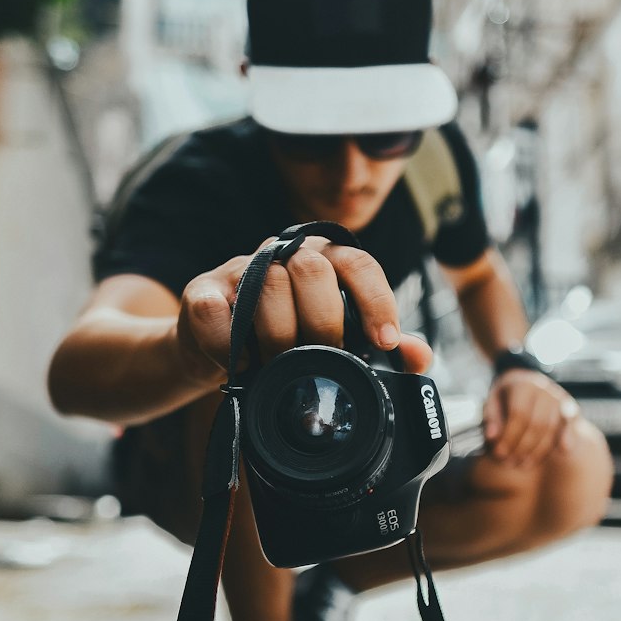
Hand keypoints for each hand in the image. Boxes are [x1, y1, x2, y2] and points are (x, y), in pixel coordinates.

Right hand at [176, 236, 433, 383]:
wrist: (217, 356)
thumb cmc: (285, 344)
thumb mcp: (334, 345)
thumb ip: (376, 346)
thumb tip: (419, 357)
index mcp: (324, 260)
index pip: (359, 264)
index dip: (376, 301)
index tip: (384, 342)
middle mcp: (283, 254)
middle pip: (313, 269)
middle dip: (323, 323)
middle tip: (320, 360)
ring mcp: (239, 269)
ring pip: (267, 285)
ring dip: (276, 336)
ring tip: (278, 366)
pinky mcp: (201, 290)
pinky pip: (215, 310)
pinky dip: (228, 345)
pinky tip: (238, 364)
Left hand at [482, 370, 579, 468]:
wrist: (527, 383)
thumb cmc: (506, 397)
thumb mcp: (493, 402)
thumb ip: (492, 419)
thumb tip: (492, 437)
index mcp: (522, 385)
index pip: (518, 414)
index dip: (509, 436)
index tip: (499, 453)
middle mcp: (543, 389)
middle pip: (536, 424)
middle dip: (523, 447)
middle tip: (510, 463)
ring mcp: (558, 398)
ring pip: (551, 428)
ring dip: (538, 450)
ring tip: (524, 465)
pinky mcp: (569, 407)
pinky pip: (569, 425)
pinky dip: (566, 437)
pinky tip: (563, 451)